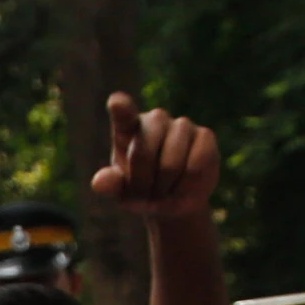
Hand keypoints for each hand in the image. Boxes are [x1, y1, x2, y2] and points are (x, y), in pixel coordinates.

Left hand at [88, 92, 220, 225]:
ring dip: (165, 187)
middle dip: (142, 181)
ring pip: (171, 162)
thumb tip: (99, 182)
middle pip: (144, 151)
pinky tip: (183, 188)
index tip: (117, 104)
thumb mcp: (122, 191)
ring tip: (163, 192)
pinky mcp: (205, 136)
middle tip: (145, 194)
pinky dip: (187, 186)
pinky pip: (195, 166)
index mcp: (127, 127)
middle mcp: (155, 119)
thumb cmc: (141, 191)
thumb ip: (111, 184)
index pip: (122, 111)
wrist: (173, 200)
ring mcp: (182, 124)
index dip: (120, 107)